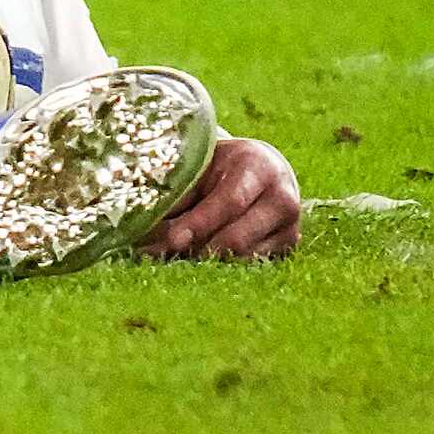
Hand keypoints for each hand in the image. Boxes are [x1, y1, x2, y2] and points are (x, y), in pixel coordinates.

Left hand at [141, 135, 301, 262]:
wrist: (264, 168)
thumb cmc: (221, 167)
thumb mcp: (200, 167)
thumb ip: (179, 195)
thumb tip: (143, 229)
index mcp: (259, 167)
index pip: (230, 202)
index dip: (200, 223)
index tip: (174, 241)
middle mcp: (282, 198)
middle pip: (239, 237)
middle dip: (199, 248)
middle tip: (167, 254)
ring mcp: (290, 227)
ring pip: (244, 257)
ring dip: (207, 260)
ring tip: (176, 255)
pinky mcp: (288, 248)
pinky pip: (251, 266)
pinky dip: (222, 266)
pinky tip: (200, 257)